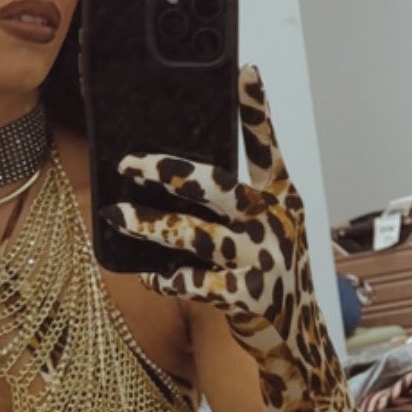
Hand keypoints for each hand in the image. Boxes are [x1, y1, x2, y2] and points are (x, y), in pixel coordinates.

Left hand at [103, 65, 318, 364]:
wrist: (295, 339)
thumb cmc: (268, 275)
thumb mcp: (264, 232)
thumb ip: (232, 206)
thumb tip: (175, 174)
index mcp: (280, 201)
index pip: (268, 149)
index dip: (258, 111)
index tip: (246, 72)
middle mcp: (272, 223)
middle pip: (217, 186)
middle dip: (169, 172)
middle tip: (129, 162)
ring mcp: (260, 259)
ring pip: (195, 234)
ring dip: (151, 225)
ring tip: (116, 215)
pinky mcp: (245, 297)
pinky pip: (194, 282)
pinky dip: (168, 277)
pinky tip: (151, 275)